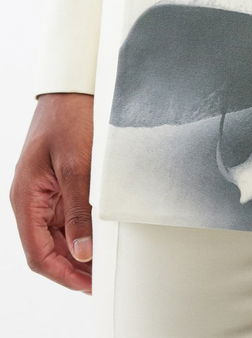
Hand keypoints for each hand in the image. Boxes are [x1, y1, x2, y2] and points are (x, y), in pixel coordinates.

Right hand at [9, 93, 94, 293]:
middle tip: (100, 280)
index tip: (87, 285)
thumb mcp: (77, 164)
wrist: (70, 88)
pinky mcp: (56, 184)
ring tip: (102, 263)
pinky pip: (64, 216)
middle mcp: (31, 200)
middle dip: (72, 267)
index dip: (63, 274)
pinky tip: (98, 235)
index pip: (38, 253)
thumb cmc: (68, 119)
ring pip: (56, 234)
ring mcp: (43, 193)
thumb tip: (82, 250)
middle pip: (46, 248)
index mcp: (26, 198)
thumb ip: (78, 209)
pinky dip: (79, 230)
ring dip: (76, 251)